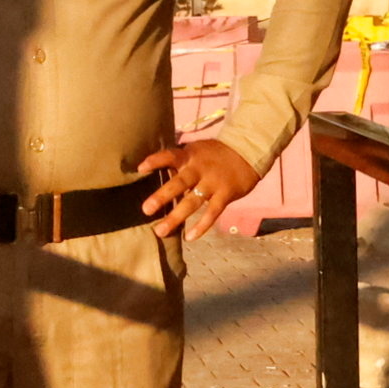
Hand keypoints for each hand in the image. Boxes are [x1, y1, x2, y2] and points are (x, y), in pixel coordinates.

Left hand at [136, 137, 258, 240]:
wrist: (248, 151)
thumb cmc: (215, 154)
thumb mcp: (197, 150)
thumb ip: (180, 161)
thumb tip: (154, 171)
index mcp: (190, 156)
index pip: (170, 156)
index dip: (155, 161)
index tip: (140, 168)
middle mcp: (199, 169)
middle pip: (179, 183)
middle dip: (162, 196)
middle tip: (145, 209)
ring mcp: (213, 183)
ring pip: (192, 202)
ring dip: (176, 217)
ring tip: (160, 231)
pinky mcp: (225, 195)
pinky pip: (212, 213)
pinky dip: (201, 226)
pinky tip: (189, 237)